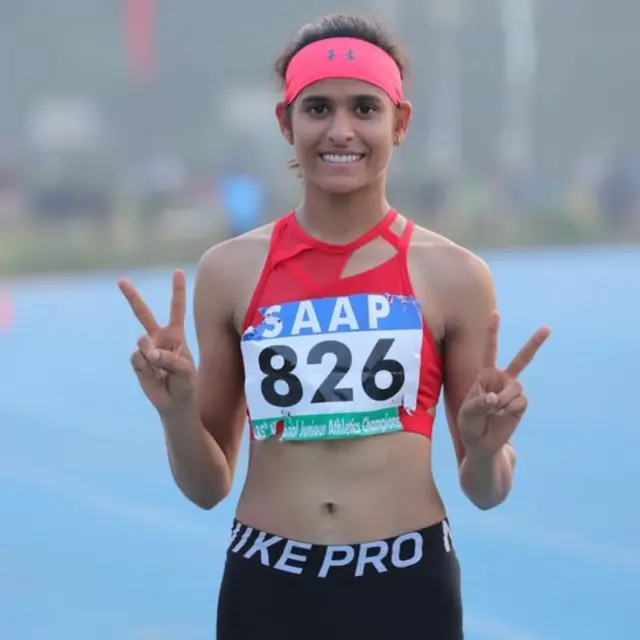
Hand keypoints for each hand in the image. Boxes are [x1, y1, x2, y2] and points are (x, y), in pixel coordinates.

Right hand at [118, 269, 195, 413]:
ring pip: (142, 342)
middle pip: (143, 314)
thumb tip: (149, 353)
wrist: (175, 404)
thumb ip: (170, 358)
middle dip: (132, 297)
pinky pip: (138, 359)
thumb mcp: (186, 370)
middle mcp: (159, 338)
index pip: (176, 309)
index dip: (177, 290)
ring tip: (162, 369)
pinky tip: (154, 376)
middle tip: (120, 280)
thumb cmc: (186, 384)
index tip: (178, 271)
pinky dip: (147, 368)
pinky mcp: (137, 362)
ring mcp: (146, 349)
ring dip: (153, 356)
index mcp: (176, 334)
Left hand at [457, 311, 549, 457]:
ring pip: (515, 387)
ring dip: (503, 401)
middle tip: (547, 328)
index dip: (493, 332)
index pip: (490, 350)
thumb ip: (478, 404)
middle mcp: (502, 379)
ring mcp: (513, 391)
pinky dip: (509, 410)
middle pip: (522, 359)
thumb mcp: (466, 413)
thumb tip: (494, 398)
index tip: (496, 313)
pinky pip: (520, 402)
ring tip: (493, 412)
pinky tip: (502, 417)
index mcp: (485, 375)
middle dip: (534, 343)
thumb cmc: (470, 424)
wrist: (482, 443)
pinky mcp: (521, 404)